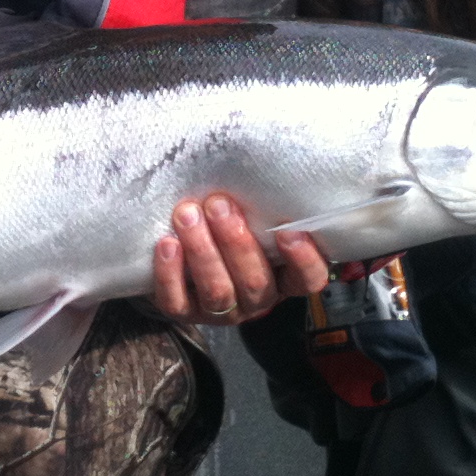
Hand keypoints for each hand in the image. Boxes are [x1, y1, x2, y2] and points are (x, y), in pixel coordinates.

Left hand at [150, 193, 329, 326]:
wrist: (185, 257)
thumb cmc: (232, 226)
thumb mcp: (256, 219)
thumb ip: (264, 207)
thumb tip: (265, 162)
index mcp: (284, 278)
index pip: (308, 279)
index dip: (303, 260)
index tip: (288, 229)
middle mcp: (257, 300)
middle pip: (255, 283)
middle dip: (236, 242)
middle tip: (218, 204)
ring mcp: (220, 311)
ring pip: (217, 291)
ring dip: (202, 250)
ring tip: (187, 215)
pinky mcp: (185, 312)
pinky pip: (177, 301)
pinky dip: (171, 273)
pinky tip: (167, 244)